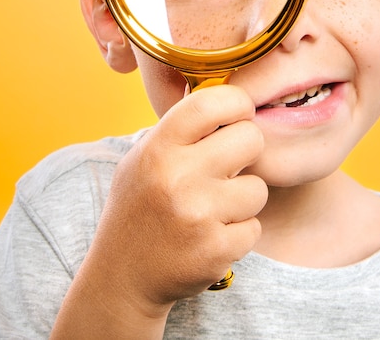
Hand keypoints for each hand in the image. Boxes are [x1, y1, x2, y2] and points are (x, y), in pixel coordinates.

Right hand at [52, 84, 266, 337]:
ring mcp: (198, 216)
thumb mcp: (144, 158)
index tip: (238, 115)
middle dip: (247, 151)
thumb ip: (183, 130)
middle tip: (230, 164)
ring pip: (258, 188)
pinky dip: (239, 233)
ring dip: (243, 199)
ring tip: (214, 207)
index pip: (213, 101)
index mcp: (158, 148)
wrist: (121, 278)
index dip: (236, 103)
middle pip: (251, 138)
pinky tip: (212, 235)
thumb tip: (233, 101)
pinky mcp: (215, 251)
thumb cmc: (141, 206)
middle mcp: (177, 177)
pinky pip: (254, 227)